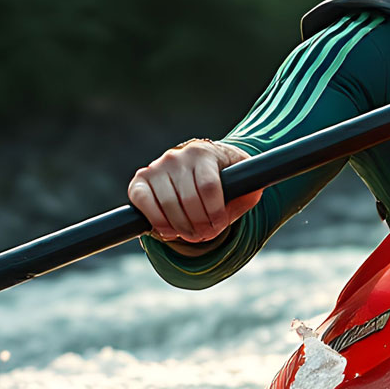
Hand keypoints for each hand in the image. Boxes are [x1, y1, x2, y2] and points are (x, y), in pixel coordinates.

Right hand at [127, 139, 261, 250]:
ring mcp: (156, 167)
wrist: (197, 168)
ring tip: (193, 234)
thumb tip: (249, 194)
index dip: (215, 212)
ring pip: (167, 205)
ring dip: (181, 228)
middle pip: (189, 199)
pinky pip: (143, 203)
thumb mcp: (242, 180)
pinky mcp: (140, 181)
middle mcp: (177, 156)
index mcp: (203, 153)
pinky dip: (157, 222)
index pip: (209, 186)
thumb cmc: (222, 177)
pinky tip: (171, 231)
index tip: (220, 224)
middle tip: (207, 235)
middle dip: (200, 225)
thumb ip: (249, 189)